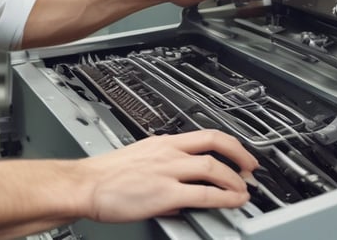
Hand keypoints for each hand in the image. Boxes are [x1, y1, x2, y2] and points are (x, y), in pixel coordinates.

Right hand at [79, 130, 256, 222]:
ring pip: (213, 167)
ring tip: (244, 191)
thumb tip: (180, 195)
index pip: (203, 134)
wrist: (85, 184)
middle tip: (251, 168)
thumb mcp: (138, 163)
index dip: (228, 143)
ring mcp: (167, 171)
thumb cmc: (104, 176)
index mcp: (161, 142)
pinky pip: (203, 194)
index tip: (239, 153)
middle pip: (214, 143)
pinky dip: (223, 198)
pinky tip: (231, 202)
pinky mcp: (164, 193)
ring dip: (235, 179)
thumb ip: (162, 174)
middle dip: (239, 155)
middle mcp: (167, 151)